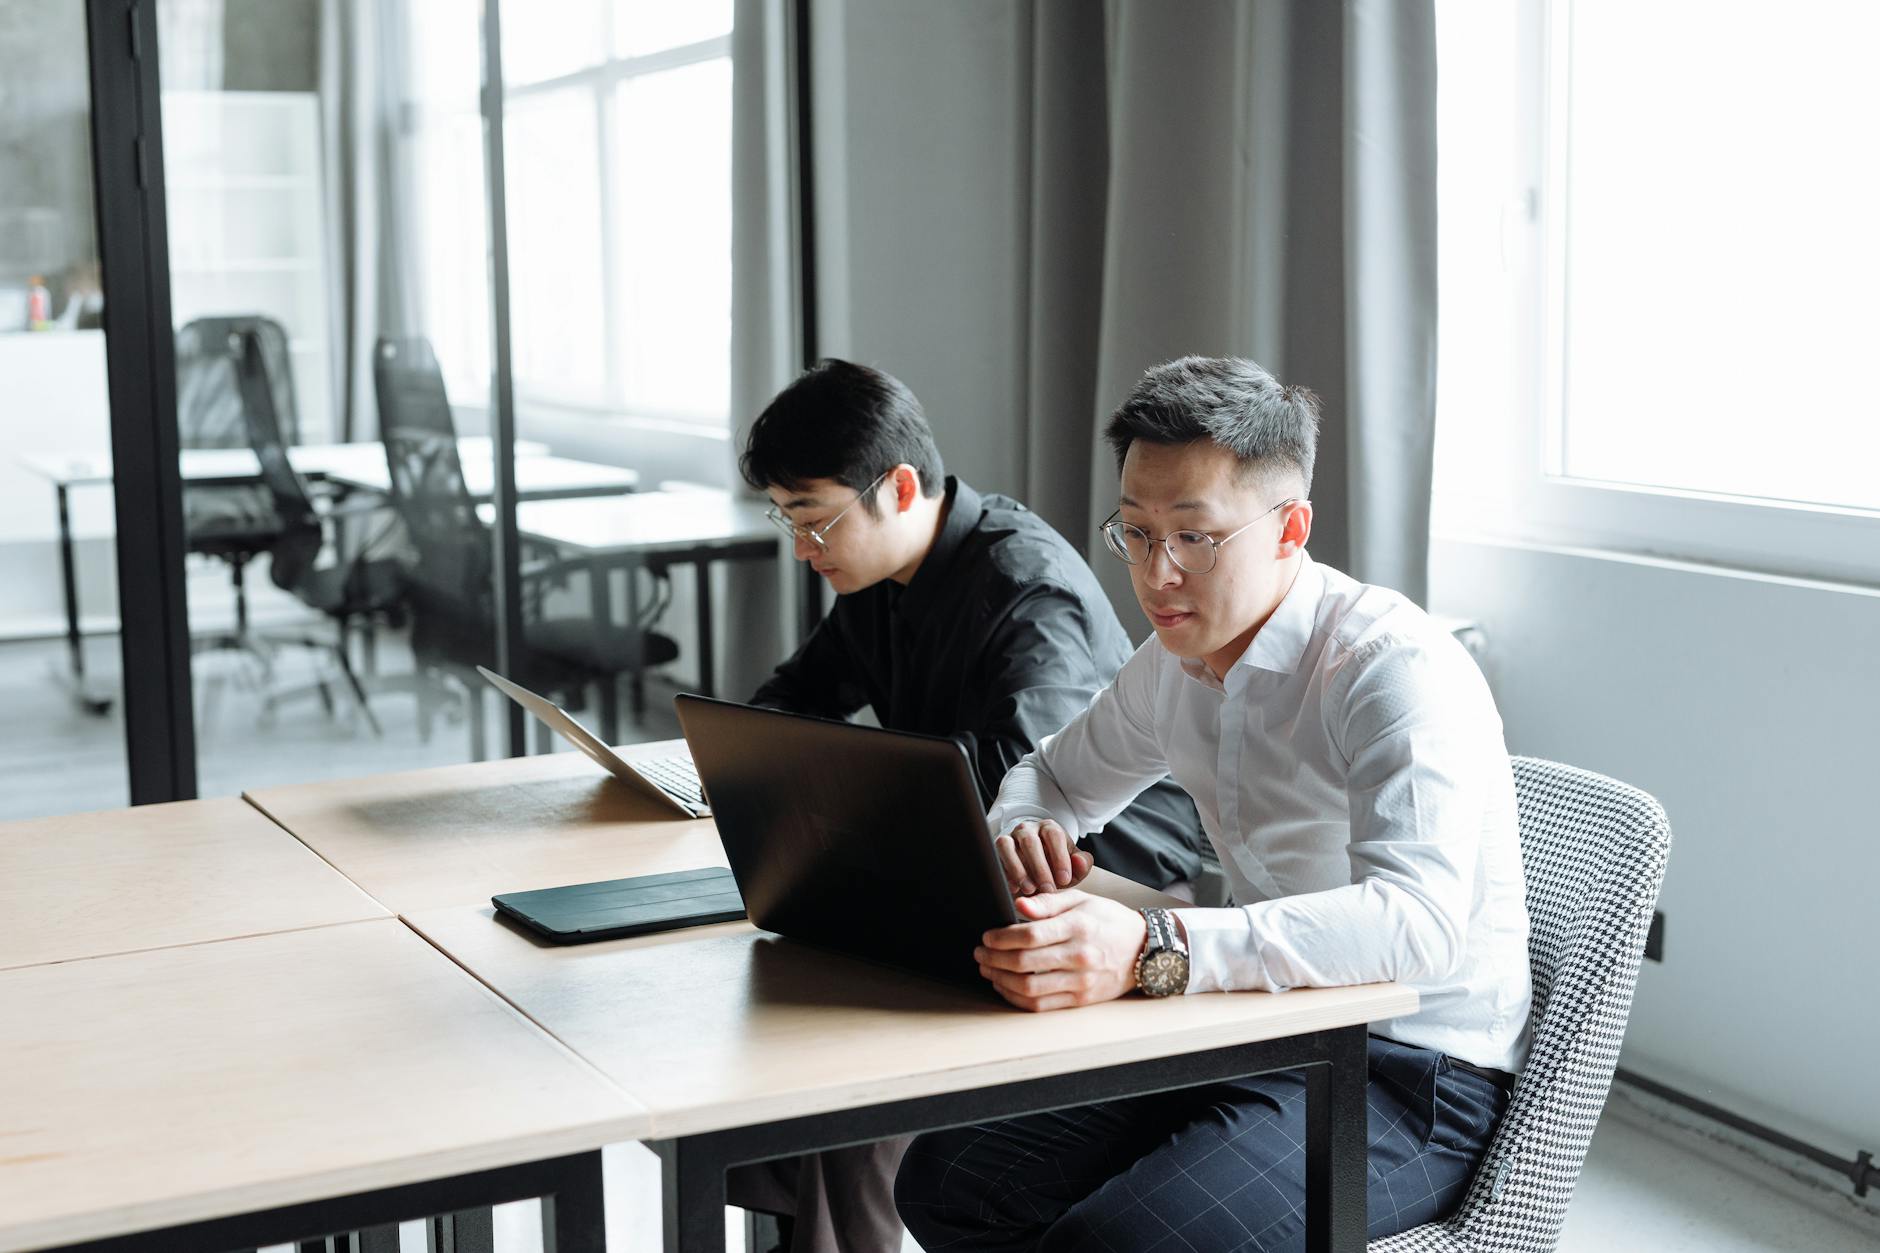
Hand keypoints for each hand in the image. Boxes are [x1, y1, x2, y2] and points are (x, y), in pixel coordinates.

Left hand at [974, 890, 1145, 1011]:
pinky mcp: (1080, 999)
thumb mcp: (1082, 900)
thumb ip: (1048, 902)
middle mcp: (1080, 956)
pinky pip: (1041, 1005)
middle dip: (994, 959)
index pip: (1030, 935)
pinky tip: (1006, 986)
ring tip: (988, 970)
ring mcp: (1081, 981)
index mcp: (1078, 927)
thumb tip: (1019, 904)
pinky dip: (1017, 998)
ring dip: (1001, 980)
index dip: (1001, 938)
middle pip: (1025, 963)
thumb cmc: (1108, 920)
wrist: (1144, 949)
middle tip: (980, 953)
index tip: (987, 937)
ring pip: (1030, 988)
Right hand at [994, 819, 1093, 895]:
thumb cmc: (1056, 867)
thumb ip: (1083, 864)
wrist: (1035, 869)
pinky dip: (1005, 873)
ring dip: (1018, 869)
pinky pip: (996, 857)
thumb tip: (1079, 860)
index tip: (1064, 880)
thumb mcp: (1073, 867)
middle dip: (1040, 868)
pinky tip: (1014, 888)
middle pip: (1031, 842)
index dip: (1059, 857)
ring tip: (1030, 889)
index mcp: (1049, 828)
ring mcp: (1010, 837)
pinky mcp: (996, 849)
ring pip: (1008, 846)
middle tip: (1048, 889)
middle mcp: (1028, 829)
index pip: (1054, 836)